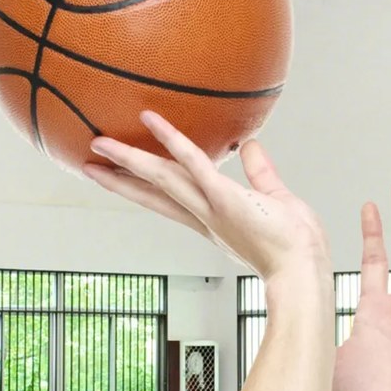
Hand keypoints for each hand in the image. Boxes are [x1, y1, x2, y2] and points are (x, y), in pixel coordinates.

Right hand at [83, 111, 330, 289]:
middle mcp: (203, 214)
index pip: (168, 198)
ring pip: (163, 177)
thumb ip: (259, 171)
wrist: (303, 268)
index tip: (116, 176)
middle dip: (120, 176)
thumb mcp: (272, 197)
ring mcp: (210, 206)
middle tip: (87, 162)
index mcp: (212, 216)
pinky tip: (153, 122)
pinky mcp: (223, 197)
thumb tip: (249, 144)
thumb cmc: (293, 242)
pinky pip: (194, 163)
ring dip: (130, 158)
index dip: (140, 186)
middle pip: (153, 190)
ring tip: (100, 141)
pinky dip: (173, 141)